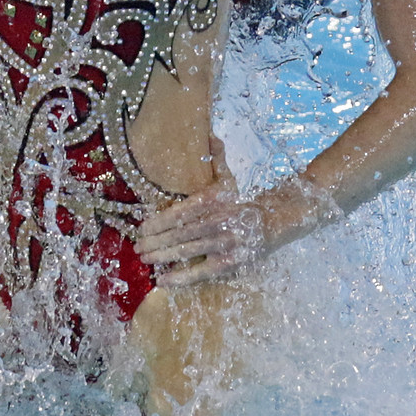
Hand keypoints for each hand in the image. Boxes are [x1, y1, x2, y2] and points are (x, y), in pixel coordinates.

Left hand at [135, 173, 339, 287]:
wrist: (278, 221)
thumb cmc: (244, 202)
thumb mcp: (229, 180)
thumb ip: (217, 159)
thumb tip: (211, 135)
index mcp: (215, 200)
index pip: (182, 211)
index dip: (160, 220)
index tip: (142, 228)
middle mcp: (218, 220)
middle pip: (181, 232)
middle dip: (157, 241)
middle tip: (137, 247)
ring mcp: (225, 242)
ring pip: (189, 250)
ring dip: (164, 256)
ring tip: (145, 259)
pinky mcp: (232, 262)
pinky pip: (203, 271)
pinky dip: (182, 276)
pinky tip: (164, 280)